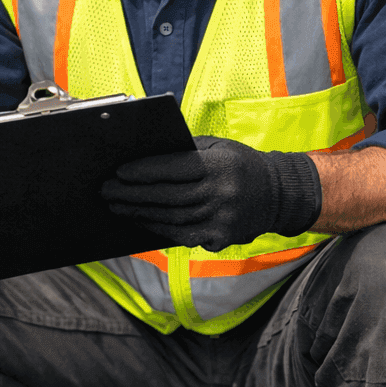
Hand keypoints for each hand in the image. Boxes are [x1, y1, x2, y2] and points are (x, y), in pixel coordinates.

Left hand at [101, 136, 321, 251]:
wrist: (279, 195)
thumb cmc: (240, 165)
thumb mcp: (219, 147)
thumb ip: (186, 150)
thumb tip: (145, 155)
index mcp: (221, 166)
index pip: (175, 168)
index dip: (144, 170)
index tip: (119, 171)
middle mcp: (223, 194)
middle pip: (168, 197)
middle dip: (132, 194)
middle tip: (107, 191)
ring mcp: (223, 220)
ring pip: (171, 219)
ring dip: (139, 213)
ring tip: (116, 206)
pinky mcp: (222, 239)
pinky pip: (182, 236)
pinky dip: (158, 228)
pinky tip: (140, 220)